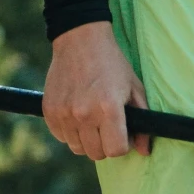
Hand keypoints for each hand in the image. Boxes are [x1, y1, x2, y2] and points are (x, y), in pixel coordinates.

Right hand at [43, 21, 148, 159]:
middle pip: (97, 153)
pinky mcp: (49, 111)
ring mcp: (64, 114)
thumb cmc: (112, 64)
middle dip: (105, 144)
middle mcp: (84, 114)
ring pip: (78, 148)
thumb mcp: (134, 88)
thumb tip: (144, 151)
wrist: (80, 40)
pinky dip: (70, 132)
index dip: (122, 145)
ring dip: (87, 139)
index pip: (116, 151)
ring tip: (92, 119)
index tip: (122, 133)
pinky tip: (77, 115)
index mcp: (109, 108)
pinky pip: (61, 137)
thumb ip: (142, 120)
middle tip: (107, 126)